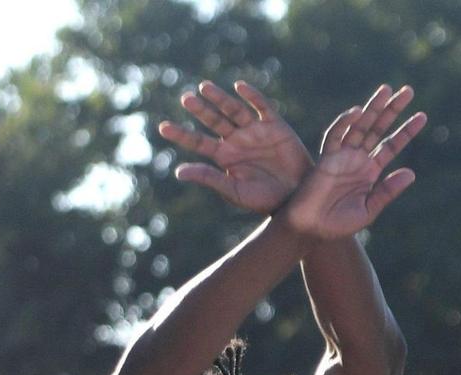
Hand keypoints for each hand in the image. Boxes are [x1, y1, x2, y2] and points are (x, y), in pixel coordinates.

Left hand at [157, 78, 312, 213]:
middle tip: (185, 100)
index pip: (198, 142)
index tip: (162, 127)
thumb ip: (209, 178)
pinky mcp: (274, 124)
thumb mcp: (234, 191)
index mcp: (224, 157)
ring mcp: (254, 131)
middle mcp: (236, 140)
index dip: (181, 134)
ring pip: (233, 110)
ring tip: (203, 88)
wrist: (297, 197)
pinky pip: (261, 106)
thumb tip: (179, 172)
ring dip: (219, 99)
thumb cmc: (265, 200)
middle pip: (213, 121)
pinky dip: (251, 96)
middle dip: (200, 110)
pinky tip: (239, 88)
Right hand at [284, 84, 425, 240]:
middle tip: (409, 91)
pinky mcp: (326, 157)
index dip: (406, 131)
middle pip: (378, 129)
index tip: (422, 116)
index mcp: (370, 172)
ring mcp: (343, 156)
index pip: (391, 146)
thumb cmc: (337, 225)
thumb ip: (387, 192)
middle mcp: (358, 160)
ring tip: (388, 89)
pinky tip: (358, 112)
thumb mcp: (368, 210)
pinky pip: (336, 135)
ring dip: (373, 108)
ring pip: (360, 126)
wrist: (310, 230)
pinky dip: (345, 123)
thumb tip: (411, 173)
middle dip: (392, 110)